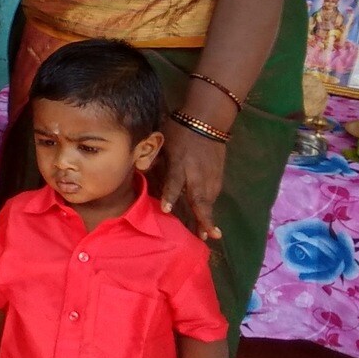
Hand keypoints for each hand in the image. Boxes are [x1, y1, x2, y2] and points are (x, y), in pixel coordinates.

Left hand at [160, 125, 227, 239]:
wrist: (208, 120)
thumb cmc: (180, 131)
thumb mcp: (163, 141)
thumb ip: (153, 158)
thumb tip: (141, 170)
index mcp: (180, 163)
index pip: (174, 182)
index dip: (170, 195)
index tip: (167, 209)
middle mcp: (196, 173)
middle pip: (199, 198)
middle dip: (202, 217)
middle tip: (204, 236)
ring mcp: (210, 175)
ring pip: (208, 200)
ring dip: (208, 217)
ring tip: (209, 235)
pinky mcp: (218, 176)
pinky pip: (213, 195)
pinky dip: (211, 208)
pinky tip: (210, 220)